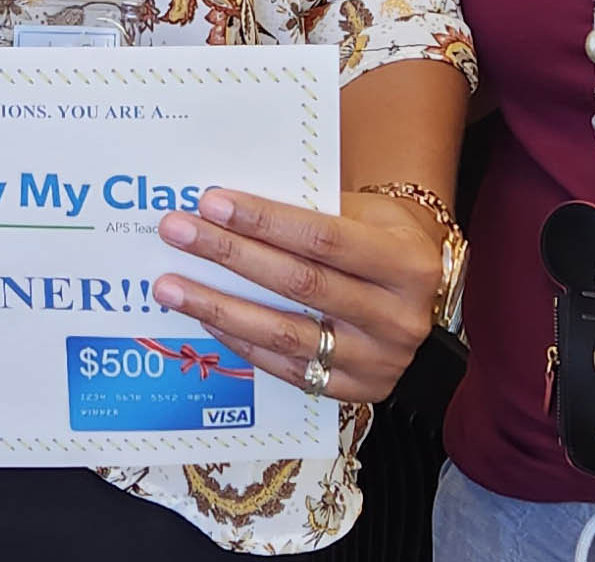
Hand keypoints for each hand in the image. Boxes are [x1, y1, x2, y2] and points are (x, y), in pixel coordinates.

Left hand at [153, 190, 444, 406]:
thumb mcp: (369, 213)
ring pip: (286, 334)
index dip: (265, 220)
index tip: (211, 202)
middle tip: (177, 232)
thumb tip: (230, 206)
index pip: (324, 239)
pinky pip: (287, 368)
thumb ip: (313, 210)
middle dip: (230, 255)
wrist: (425, 294)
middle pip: (299, 284)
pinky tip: (206, 316)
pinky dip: (241, 341)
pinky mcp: (358, 392)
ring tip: (169, 285)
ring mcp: (379, 362)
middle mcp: (399, 319)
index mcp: (406, 264)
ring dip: (219, 306)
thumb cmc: (384, 238)